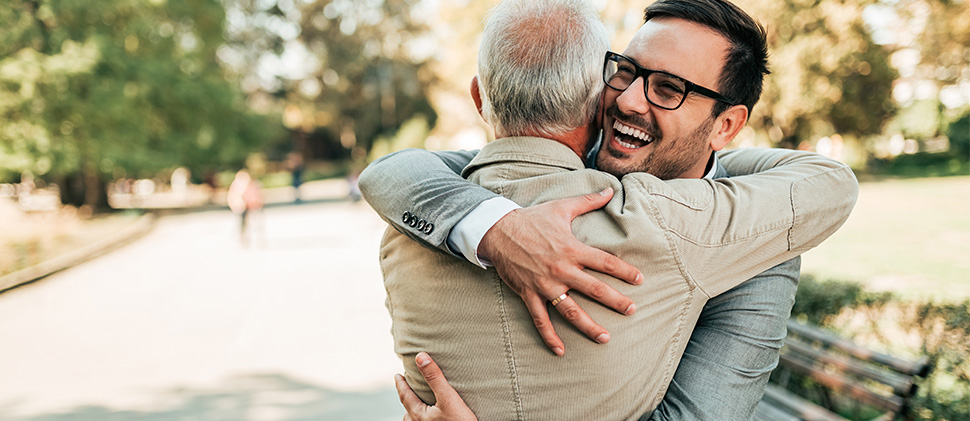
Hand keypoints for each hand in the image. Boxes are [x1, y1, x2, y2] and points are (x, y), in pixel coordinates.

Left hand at [395, 352, 477, 420]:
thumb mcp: (449, 398)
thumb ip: (435, 378)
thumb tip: (420, 356)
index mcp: (418, 415)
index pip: (404, 395)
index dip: (401, 384)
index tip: (397, 376)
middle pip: (408, 410)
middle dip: (407, 398)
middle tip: (407, 388)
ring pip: (414, 420)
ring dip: (415, 411)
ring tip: (420, 405)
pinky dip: (423, 419)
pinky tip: (433, 419)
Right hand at [478, 187, 642, 355]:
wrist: (498, 230)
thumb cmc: (532, 219)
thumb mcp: (561, 207)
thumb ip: (588, 201)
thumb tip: (609, 190)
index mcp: (572, 249)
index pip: (605, 262)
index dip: (624, 271)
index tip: (639, 280)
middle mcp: (561, 269)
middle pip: (594, 289)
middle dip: (616, 301)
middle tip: (632, 310)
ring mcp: (545, 284)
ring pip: (571, 310)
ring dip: (589, 326)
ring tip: (605, 337)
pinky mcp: (529, 294)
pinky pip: (541, 319)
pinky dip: (550, 336)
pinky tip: (560, 350)